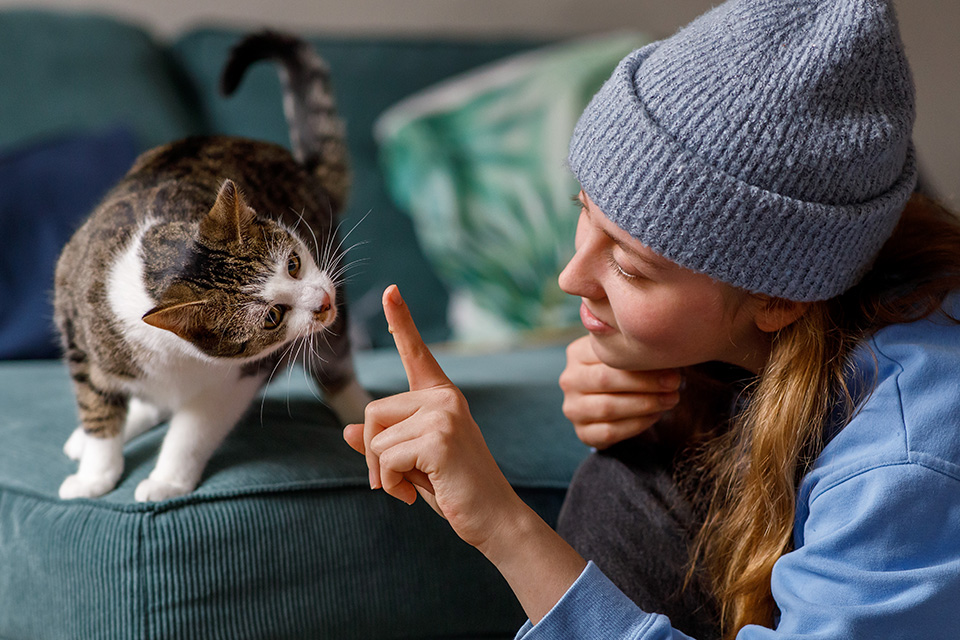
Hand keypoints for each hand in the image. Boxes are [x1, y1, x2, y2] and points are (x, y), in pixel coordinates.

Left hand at [343, 285, 523, 550]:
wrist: (494, 520)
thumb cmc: (455, 490)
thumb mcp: (412, 463)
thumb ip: (384, 444)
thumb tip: (348, 431)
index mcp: (442, 397)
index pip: (416, 354)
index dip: (402, 321)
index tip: (391, 290)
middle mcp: (445, 398)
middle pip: (373, 411)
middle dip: (373, 453)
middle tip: (395, 480)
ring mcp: (444, 415)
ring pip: (375, 437)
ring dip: (382, 472)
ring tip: (411, 487)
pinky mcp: (439, 438)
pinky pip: (385, 457)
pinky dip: (390, 483)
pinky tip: (416, 494)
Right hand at [558, 335, 680, 448]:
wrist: (613, 400)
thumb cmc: (625, 370)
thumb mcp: (623, 353)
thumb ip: (634, 347)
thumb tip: (663, 348)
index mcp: (576, 353)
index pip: (606, 355)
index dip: (640, 361)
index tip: (670, 365)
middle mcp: (569, 380)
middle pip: (606, 380)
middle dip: (645, 383)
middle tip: (673, 383)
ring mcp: (573, 409)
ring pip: (607, 407)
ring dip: (644, 405)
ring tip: (670, 400)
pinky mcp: (582, 432)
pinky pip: (610, 431)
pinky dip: (637, 424)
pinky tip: (655, 415)